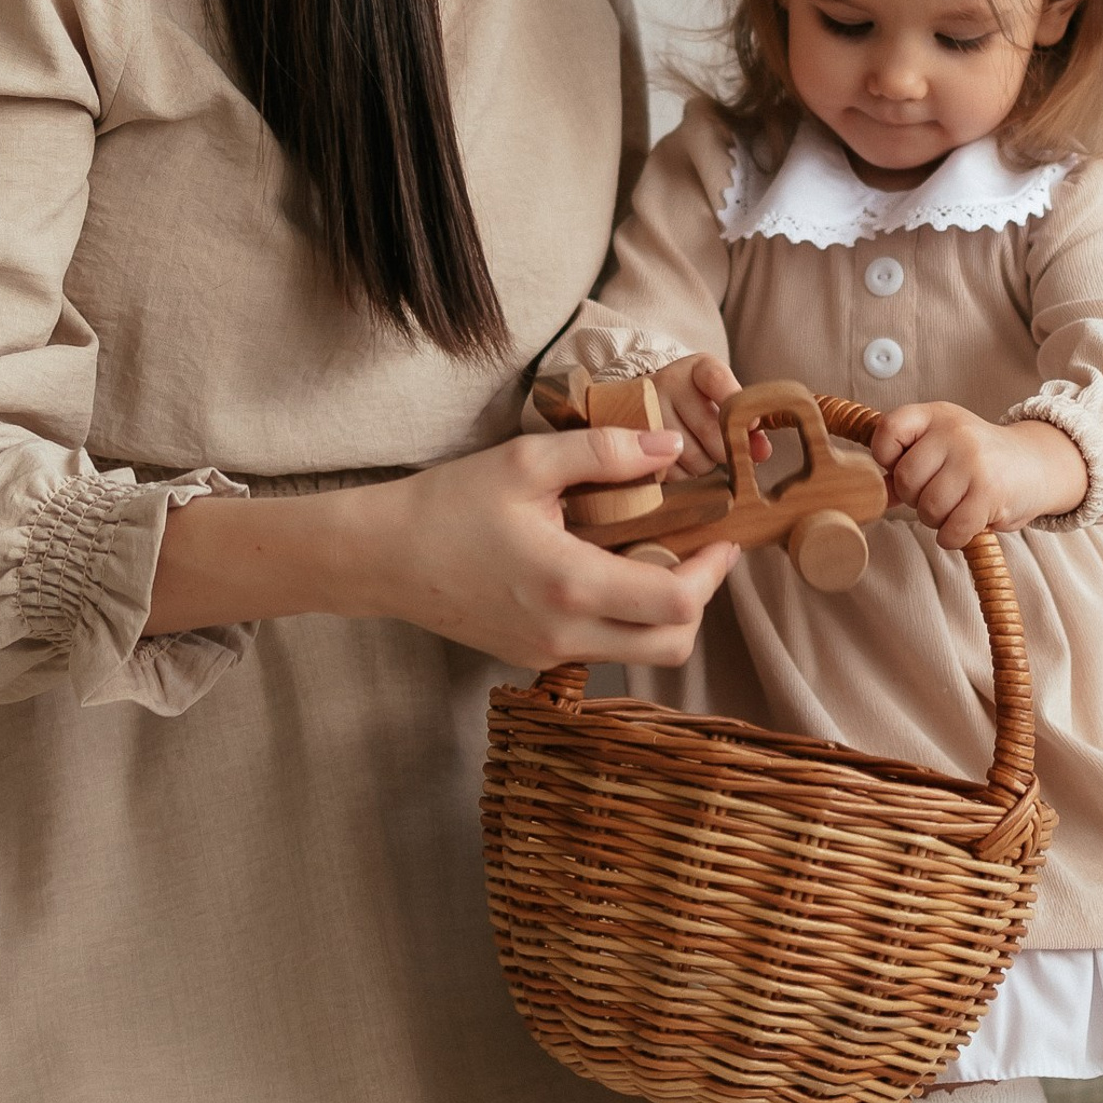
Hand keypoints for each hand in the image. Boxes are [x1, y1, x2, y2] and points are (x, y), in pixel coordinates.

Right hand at [348, 427, 736, 668]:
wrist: (381, 557)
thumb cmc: (447, 505)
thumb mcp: (526, 462)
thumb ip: (604, 452)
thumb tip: (667, 445)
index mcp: (570, 584)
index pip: (677, 605)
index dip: (713, 573)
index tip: (721, 537)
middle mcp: (565, 633)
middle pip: (671, 646)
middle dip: (698, 601)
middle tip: (697, 552)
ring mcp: (548, 653)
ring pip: (638, 653)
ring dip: (661, 613)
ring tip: (653, 556)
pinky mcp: (531, 657)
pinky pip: (601, 648)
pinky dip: (622, 619)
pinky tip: (605, 570)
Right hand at [647, 354, 758, 474]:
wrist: (650, 405)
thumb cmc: (699, 404)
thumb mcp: (724, 401)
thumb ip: (746, 424)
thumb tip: (763, 451)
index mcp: (696, 369)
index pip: (717, 379)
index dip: (736, 403)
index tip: (753, 425)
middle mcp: (666, 384)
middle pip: (710, 429)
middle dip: (724, 449)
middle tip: (723, 449)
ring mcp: (646, 412)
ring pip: (692, 456)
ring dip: (704, 464)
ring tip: (700, 452)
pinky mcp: (636, 441)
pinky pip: (671, 471)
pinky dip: (684, 474)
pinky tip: (681, 460)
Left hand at [868, 406, 1088, 549]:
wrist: (1038, 464)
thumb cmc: (981, 459)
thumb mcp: (943, 445)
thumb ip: (908, 461)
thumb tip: (877, 491)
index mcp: (937, 415)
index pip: (888, 430)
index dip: (885, 456)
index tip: (902, 465)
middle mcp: (955, 433)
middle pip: (905, 479)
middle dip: (915, 497)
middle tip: (938, 494)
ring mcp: (974, 462)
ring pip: (928, 508)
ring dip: (937, 519)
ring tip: (956, 507)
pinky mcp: (990, 493)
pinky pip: (952, 530)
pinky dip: (953, 536)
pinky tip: (965, 524)